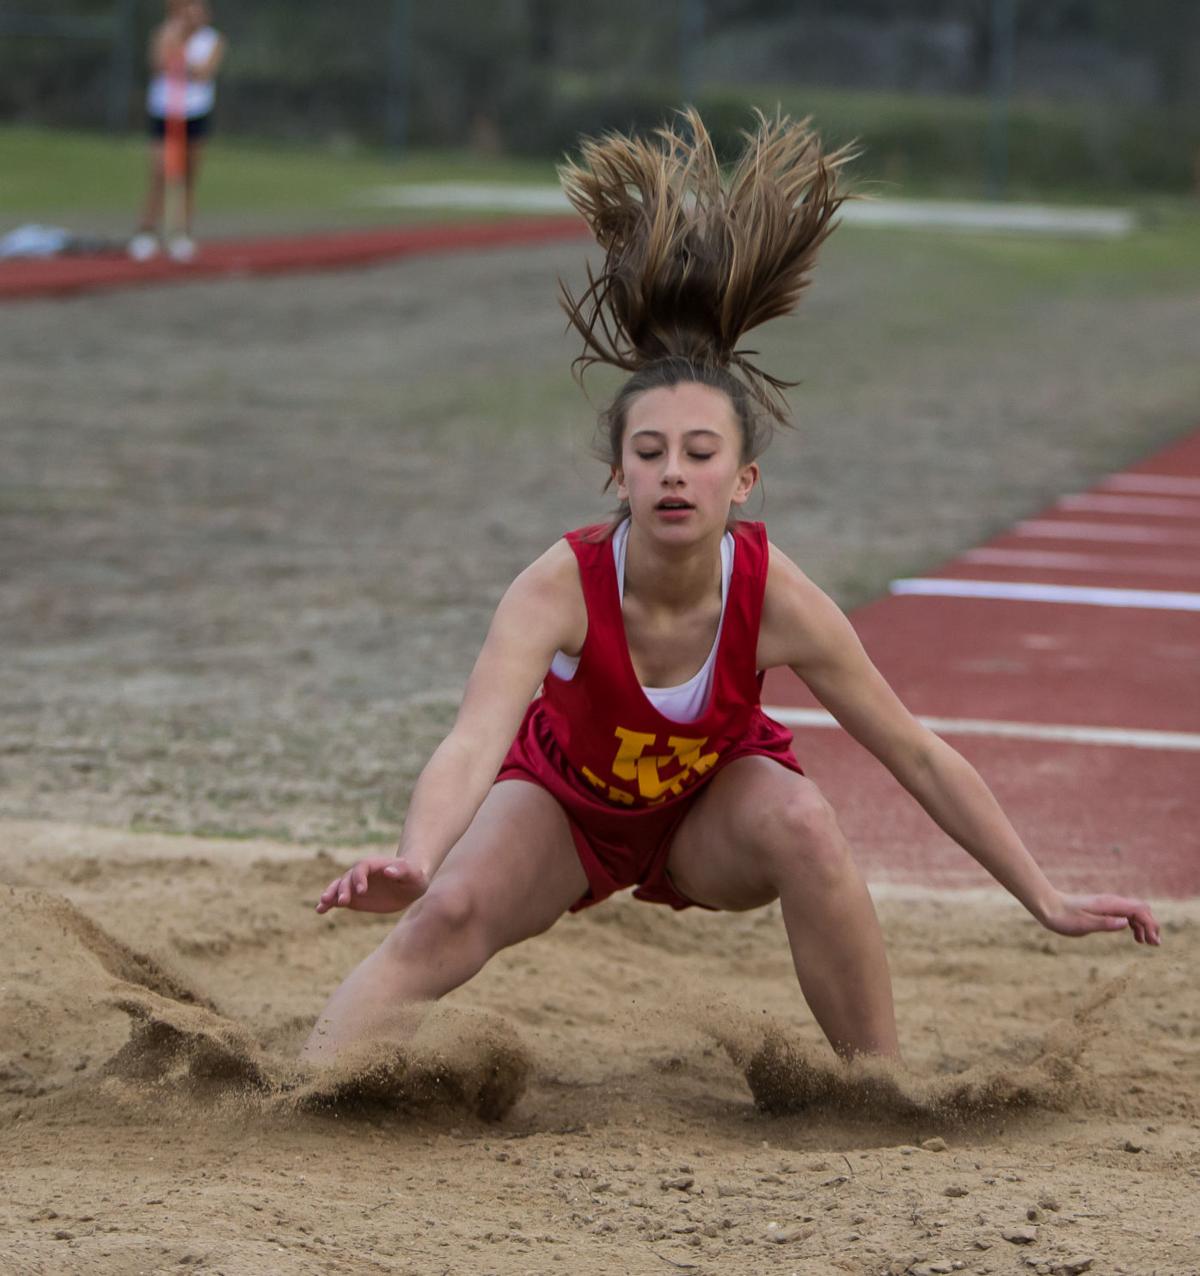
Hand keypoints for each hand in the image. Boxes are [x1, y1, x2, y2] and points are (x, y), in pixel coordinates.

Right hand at [315, 856, 428, 915]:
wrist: (410, 884)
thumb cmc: (414, 876)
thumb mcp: (413, 874)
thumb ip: (402, 871)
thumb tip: (388, 871)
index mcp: (374, 864)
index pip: (361, 868)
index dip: (359, 878)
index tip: (362, 891)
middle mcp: (361, 874)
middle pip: (347, 878)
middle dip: (343, 889)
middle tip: (342, 902)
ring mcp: (355, 886)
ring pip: (338, 888)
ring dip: (330, 895)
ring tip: (322, 905)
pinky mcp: (354, 898)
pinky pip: (338, 900)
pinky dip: (328, 904)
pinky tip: (320, 911)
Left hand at [1039, 892, 1160, 944]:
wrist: (1048, 906)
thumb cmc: (1063, 917)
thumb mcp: (1083, 925)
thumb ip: (1104, 923)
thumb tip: (1125, 923)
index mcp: (1109, 905)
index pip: (1140, 910)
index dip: (1150, 924)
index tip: (1152, 941)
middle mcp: (1111, 902)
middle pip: (1141, 909)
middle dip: (1151, 924)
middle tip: (1154, 944)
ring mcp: (1107, 904)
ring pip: (1134, 912)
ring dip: (1144, 925)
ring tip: (1147, 943)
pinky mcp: (1103, 909)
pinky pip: (1125, 914)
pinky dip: (1134, 924)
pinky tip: (1135, 936)